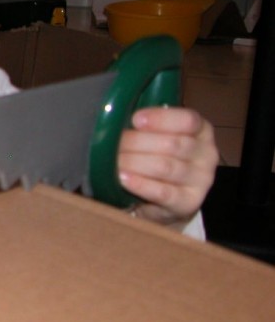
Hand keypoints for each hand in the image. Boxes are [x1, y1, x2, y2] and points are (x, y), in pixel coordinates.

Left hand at [117, 106, 217, 224]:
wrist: (162, 199)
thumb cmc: (156, 157)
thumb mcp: (156, 136)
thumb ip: (146, 127)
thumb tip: (117, 121)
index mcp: (201, 130)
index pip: (188, 120)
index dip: (161, 119)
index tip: (135, 120)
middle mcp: (207, 154)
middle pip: (172, 144)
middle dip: (137, 142)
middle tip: (113, 144)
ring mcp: (201, 180)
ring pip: (165, 167)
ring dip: (134, 162)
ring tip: (114, 161)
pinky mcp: (189, 202)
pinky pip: (163, 193)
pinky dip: (140, 184)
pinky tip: (123, 178)